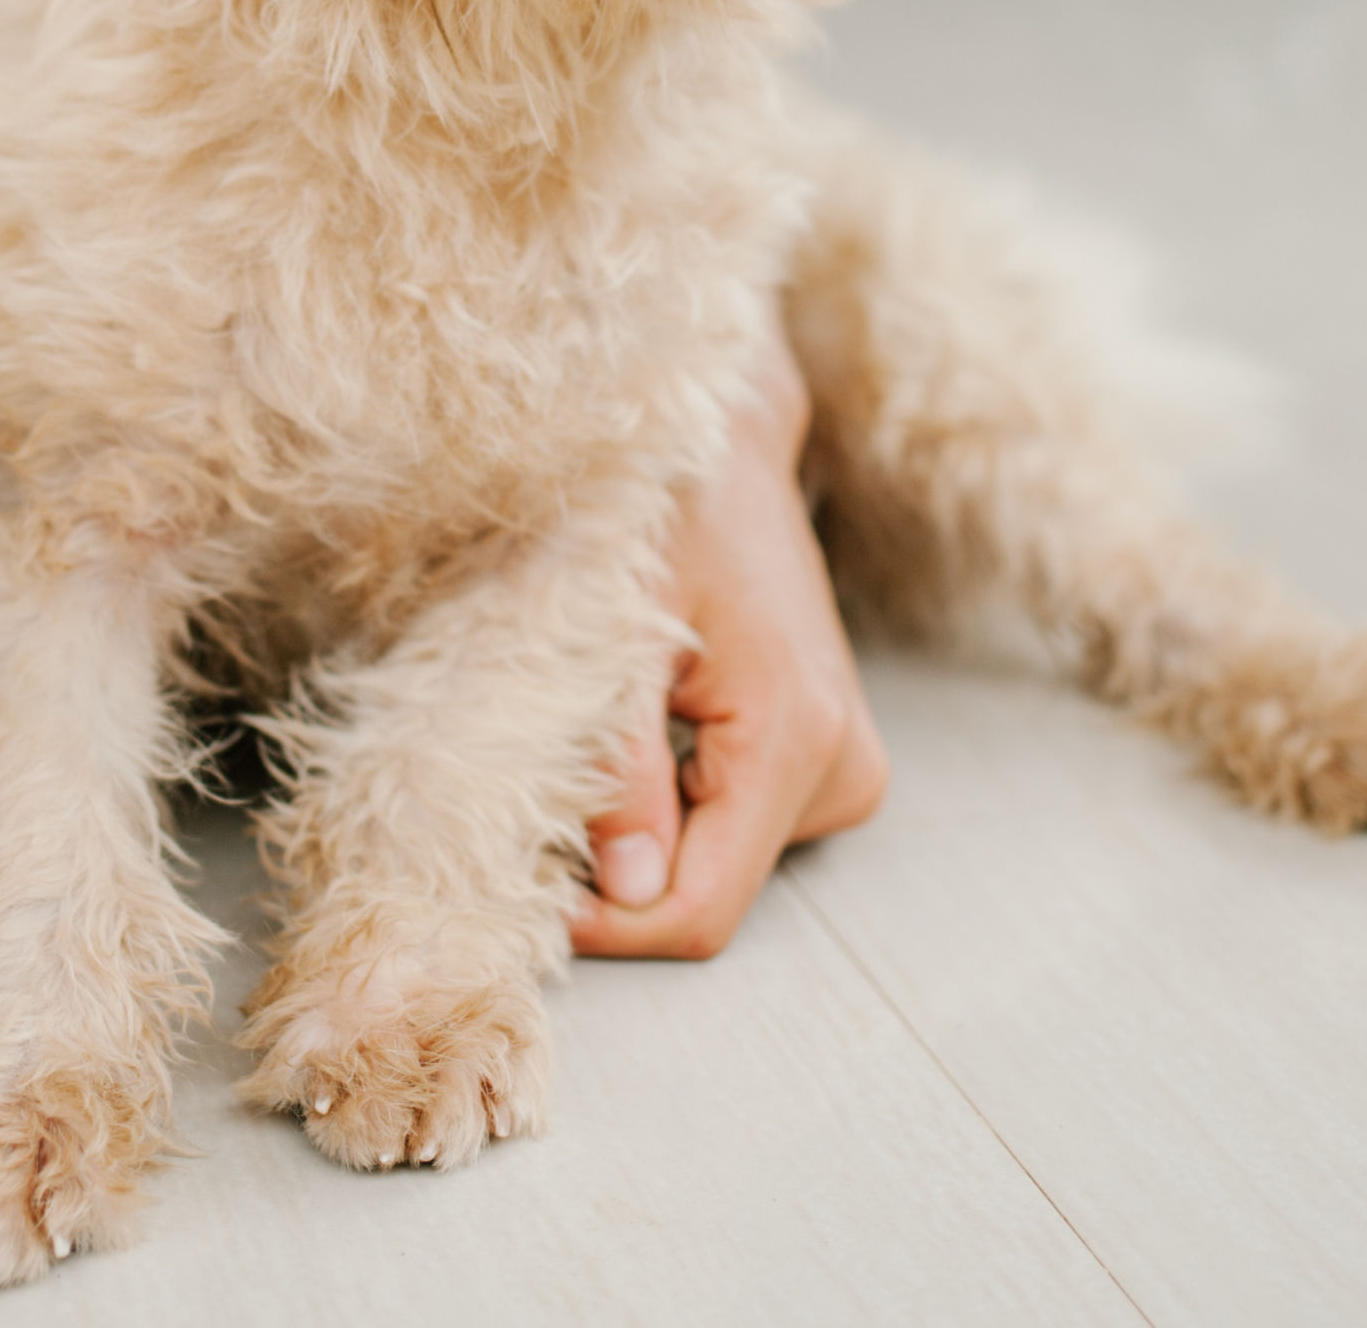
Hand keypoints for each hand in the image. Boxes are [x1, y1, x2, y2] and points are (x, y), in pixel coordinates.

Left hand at [573, 344, 888, 959]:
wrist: (720, 437)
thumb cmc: (653, 506)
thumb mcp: (609, 631)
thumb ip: (618, 768)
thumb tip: (626, 893)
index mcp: (796, 736)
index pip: (699, 911)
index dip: (605, 928)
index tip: (525, 892)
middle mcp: (840, 765)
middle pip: (709, 894)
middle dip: (616, 874)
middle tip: (542, 791)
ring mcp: (842, 765)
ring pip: (716, 866)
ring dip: (639, 832)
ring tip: (598, 729)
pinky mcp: (823, 756)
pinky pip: (730, 828)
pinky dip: (668, 805)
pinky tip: (642, 728)